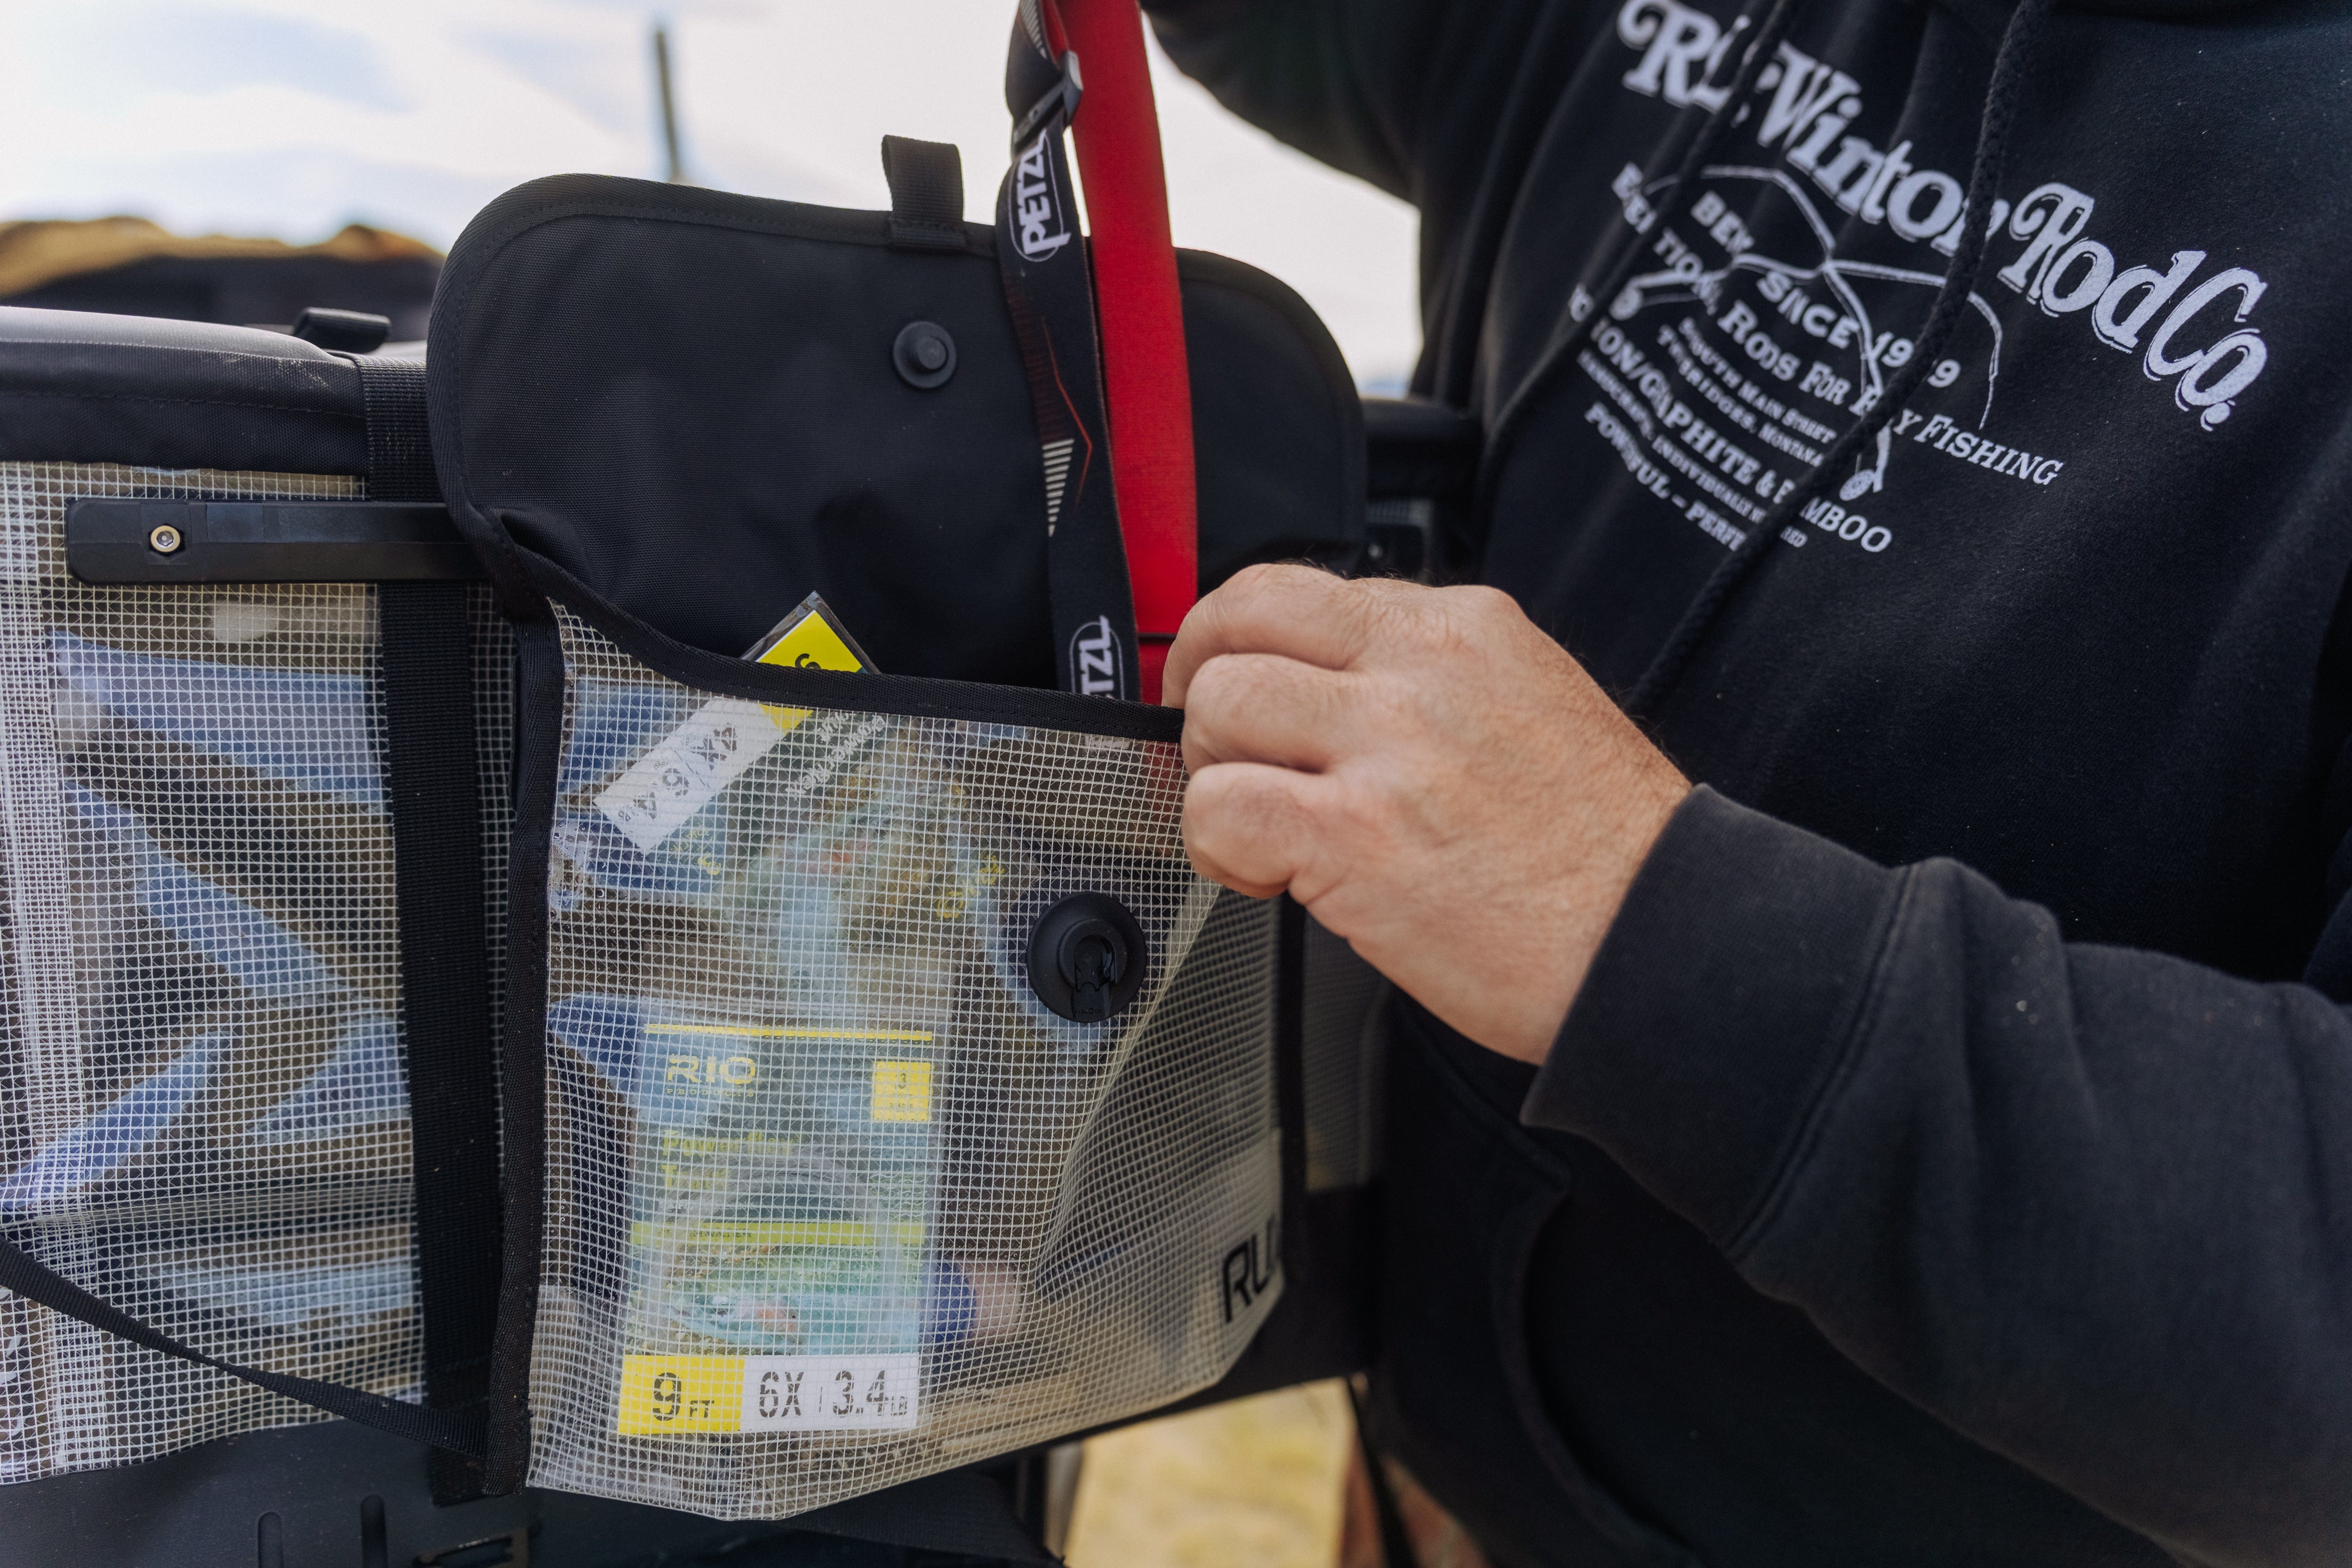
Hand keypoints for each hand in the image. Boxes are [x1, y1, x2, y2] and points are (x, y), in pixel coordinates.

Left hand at [1164, 565, 1689, 1064]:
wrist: (1662, 938)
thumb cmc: (1602, 854)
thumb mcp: (1531, 705)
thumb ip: (1431, 682)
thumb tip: (1334, 690)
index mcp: (1466, 626)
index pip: (1303, 588)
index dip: (1249, 645)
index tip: (1247, 695)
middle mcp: (1423, 668)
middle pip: (1241, 616)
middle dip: (1203, 685)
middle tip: (1220, 749)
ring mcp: (1388, 746)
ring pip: (1217, 702)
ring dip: (1210, 770)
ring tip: (1258, 824)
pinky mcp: (1354, 836)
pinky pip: (1217, 809)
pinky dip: (1215, 847)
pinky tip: (1266, 876)